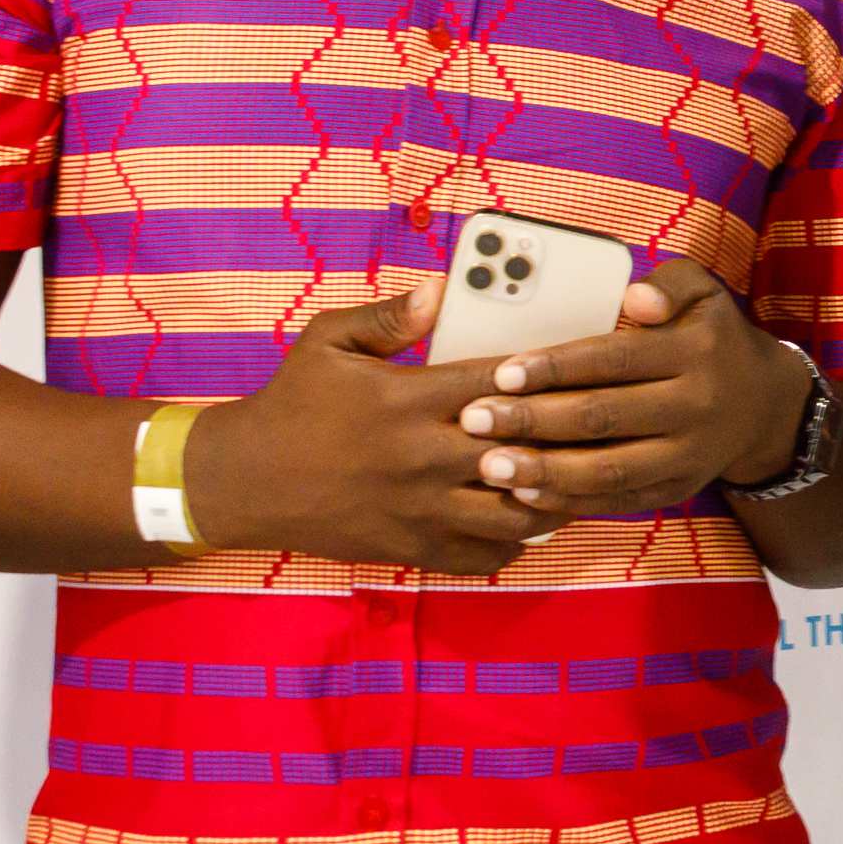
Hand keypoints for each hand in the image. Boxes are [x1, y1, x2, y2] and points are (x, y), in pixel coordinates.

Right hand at [184, 281, 563, 575]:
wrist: (246, 481)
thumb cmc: (293, 403)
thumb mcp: (329, 341)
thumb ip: (391, 316)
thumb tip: (442, 288)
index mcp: (408, 399)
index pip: (502, 382)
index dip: (546, 373)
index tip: (574, 364)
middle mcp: (421, 456)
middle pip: (523, 448)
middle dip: (562, 435)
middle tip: (596, 422)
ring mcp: (420, 508)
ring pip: (515, 511)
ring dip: (552, 493)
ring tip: (577, 472)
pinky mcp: (412, 547)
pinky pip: (484, 554)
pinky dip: (516, 540)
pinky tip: (532, 516)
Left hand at [457, 260, 813, 515]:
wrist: (763, 406)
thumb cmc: (712, 337)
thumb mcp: (703, 291)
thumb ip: (667, 283)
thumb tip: (633, 299)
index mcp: (694, 352)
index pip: (616, 359)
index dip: (557, 367)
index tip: (503, 371)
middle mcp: (693, 407)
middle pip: (603, 418)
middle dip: (532, 421)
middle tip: (474, 419)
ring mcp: (686, 457)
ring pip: (607, 470)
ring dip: (543, 471)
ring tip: (490, 465)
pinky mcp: (675, 490)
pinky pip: (615, 501)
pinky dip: (568, 501)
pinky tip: (525, 492)